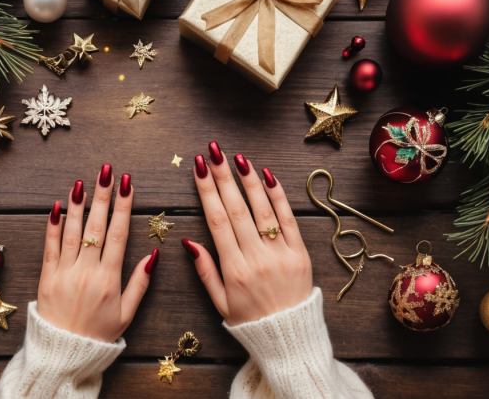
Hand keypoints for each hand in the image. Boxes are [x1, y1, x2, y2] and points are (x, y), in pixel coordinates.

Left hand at [37, 165, 157, 341]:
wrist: (64, 352)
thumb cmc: (98, 334)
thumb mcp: (127, 313)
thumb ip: (140, 283)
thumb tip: (153, 254)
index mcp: (109, 279)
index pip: (118, 235)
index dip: (123, 207)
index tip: (126, 185)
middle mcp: (87, 272)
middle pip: (96, 227)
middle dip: (102, 196)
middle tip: (106, 172)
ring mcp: (64, 272)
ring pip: (72, 232)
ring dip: (78, 204)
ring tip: (83, 181)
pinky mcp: (46, 276)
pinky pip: (50, 247)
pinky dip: (53, 226)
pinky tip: (58, 206)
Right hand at [182, 142, 312, 324]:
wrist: (290, 337)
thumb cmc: (251, 321)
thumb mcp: (219, 302)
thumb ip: (204, 270)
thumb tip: (188, 241)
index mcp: (233, 269)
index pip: (216, 220)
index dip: (206, 191)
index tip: (198, 168)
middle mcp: (256, 258)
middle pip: (236, 208)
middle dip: (222, 176)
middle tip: (213, 151)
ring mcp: (280, 254)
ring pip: (262, 209)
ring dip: (248, 180)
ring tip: (236, 157)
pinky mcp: (300, 253)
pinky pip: (288, 219)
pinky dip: (278, 196)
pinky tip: (266, 175)